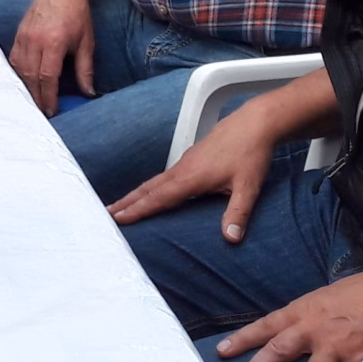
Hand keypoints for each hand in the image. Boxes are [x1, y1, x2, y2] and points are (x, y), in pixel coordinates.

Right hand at [8, 0, 95, 108]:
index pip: (47, 77)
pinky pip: (14, 58)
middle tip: (42, 112)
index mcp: (54, 42)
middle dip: (36, 97)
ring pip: (20, 69)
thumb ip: (85, 69)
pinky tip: (25, 81)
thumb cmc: (77, 13)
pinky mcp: (19, 33)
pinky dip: (18, 72)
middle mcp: (35, 40)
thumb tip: (89, 92)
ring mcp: (24, 36)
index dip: (49, 97)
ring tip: (34, 99)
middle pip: (31, 77)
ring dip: (26, 86)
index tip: (52, 111)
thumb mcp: (86, 42)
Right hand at [107, 97, 280, 236]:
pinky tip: (153, 192)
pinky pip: (164, 176)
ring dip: (137, 194)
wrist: (254, 123)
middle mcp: (183, 168)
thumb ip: (238, 213)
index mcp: (191, 177)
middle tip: (108, 213)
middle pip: (149, 188)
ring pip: (155, 181)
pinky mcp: (191, 158)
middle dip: (127, 202)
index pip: (159, 197)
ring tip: (122, 205)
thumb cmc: (251, 153)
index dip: (138, 209)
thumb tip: (231, 238)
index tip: (119, 218)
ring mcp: (186, 161)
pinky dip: (151, 186)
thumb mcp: (248, 186)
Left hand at [215, 264, 362, 361]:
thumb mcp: (331, 297)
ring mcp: (336, 345)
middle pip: (277, 352)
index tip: (222, 351)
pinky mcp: (358, 359)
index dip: (243, 339)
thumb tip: (302, 330)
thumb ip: (313, 316)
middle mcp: (315, 328)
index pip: (266, 325)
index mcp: (305, 309)